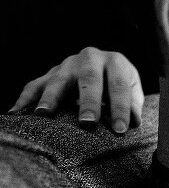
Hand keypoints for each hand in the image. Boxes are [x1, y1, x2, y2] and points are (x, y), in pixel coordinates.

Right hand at [9, 47, 144, 133]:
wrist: (105, 69)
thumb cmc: (121, 88)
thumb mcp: (133, 94)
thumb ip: (134, 107)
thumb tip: (133, 122)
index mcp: (116, 62)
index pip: (119, 85)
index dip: (121, 108)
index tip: (120, 130)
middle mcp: (90, 58)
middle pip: (89, 79)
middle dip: (89, 102)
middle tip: (88, 123)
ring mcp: (67, 64)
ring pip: (58, 80)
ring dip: (51, 97)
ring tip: (44, 114)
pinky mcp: (50, 74)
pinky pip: (34, 85)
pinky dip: (25, 99)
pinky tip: (16, 113)